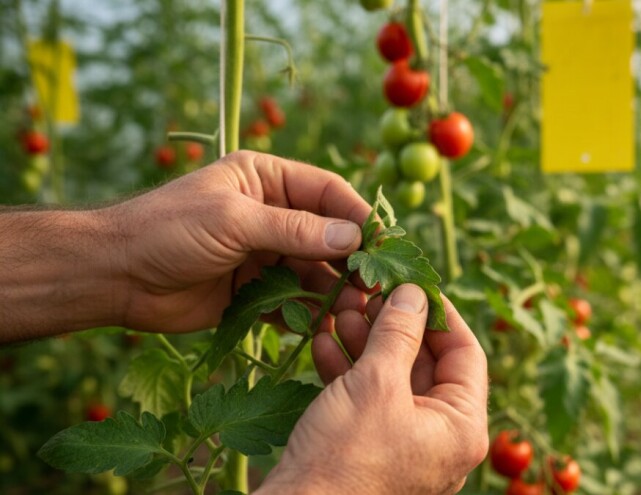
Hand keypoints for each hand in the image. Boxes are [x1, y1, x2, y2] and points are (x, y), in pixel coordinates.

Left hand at [110, 151, 372, 332]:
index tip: (384, 242)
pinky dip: (308, 312)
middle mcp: (272, 214)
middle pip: (328, 235)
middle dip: (351, 259)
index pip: (326, 192)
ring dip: (334, 289)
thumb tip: (353, 238)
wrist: (116, 276)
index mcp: (266, 180)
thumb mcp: (233, 221)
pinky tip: (323, 325)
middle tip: (373, 285)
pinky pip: (293, 300)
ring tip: (353, 309)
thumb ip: (294, 230)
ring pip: (315, 271)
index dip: (357, 215)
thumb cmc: (168, 230)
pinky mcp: (255, 291)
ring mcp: (265, 254)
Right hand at [256, 284, 488, 494]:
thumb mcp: (376, 383)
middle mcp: (442, 438)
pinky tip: (323, 342)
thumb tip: (414, 293)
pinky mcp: (373, 448)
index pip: (466, 353)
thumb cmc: (345, 457)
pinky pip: (370, 400)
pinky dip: (349, 371)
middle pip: (426, 363)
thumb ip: (398, 333)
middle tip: (369, 293)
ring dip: (366, 342)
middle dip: (393, 325)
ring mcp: (407, 444)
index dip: (440, 313)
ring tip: (341, 309)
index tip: (414, 282)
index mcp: (462, 427)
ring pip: (393, 378)